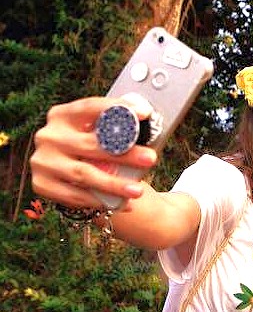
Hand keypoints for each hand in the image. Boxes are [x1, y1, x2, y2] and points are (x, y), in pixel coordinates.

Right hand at [30, 97, 156, 208]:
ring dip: (114, 183)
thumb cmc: (92, 148)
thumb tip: (147, 119)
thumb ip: (113, 126)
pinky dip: (100, 200)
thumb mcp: (96, 132)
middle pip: (91, 144)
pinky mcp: (42, 184)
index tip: (145, 113)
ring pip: (84, 174)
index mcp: (62, 115)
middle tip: (151, 158)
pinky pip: (75, 195)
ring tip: (138, 191)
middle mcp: (49, 136)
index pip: (90, 107)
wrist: (70, 176)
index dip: (116, 109)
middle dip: (124, 153)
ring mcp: (43, 161)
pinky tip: (122, 204)